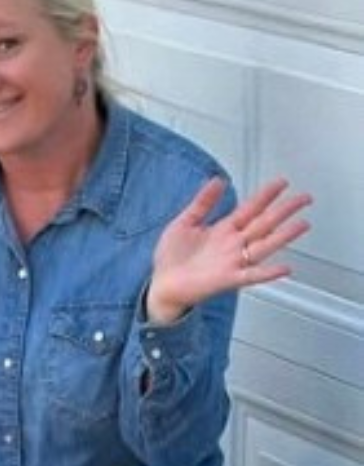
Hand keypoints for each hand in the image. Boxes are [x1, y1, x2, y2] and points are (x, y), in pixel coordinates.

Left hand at [146, 177, 311, 324]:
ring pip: (264, 246)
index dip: (266, 195)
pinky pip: (252, 276)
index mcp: (223, 230)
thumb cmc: (171, 259)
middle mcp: (232, 245)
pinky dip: (268, 272)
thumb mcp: (183, 223)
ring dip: (284, 236)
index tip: (281, 182)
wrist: (162, 285)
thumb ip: (202, 203)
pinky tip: (284, 268)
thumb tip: (217, 180)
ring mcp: (232, 262)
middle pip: (264, 224)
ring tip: (302, 224)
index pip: (250, 208)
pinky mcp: (228, 279)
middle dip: (284, 210)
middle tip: (304, 198)